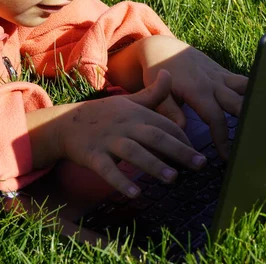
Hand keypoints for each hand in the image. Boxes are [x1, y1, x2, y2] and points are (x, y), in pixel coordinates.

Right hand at [27, 70, 206, 197]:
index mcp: (136, 113)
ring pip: (134, 152)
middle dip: (179, 151)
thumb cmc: (104, 115)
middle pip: (155, 137)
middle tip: (200, 165)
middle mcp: (124, 125)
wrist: (65, 124)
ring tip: (173, 178)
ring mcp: (108, 140)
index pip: (165, 125)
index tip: (199, 154)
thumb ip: (153, 93)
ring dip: (154, 165)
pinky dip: (120, 181)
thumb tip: (169, 73)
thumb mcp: (129, 102)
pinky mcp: (92, 155)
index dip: (183, 139)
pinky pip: (107, 169)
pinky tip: (135, 193)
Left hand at [140, 36, 247, 159]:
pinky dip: (253, 92)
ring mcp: (221, 75)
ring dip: (256, 102)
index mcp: (198, 91)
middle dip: (248, 122)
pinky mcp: (223, 72)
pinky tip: (262, 105)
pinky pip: (243, 81)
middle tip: (255, 142)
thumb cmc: (158, 75)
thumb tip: (182, 130)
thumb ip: (170, 112)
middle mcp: (214, 82)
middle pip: (238, 104)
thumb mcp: (158, 94)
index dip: (223, 139)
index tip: (227, 156)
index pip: (216, 119)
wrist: (162, 47)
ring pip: (246, 88)